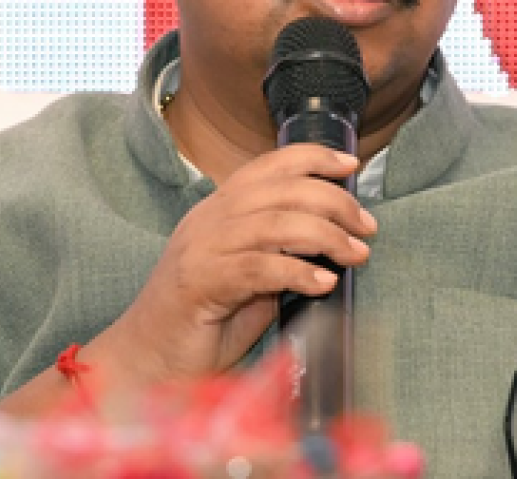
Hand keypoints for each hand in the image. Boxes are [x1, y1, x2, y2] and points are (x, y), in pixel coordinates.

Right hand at [89, 144, 375, 383]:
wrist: (150, 358)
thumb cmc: (205, 320)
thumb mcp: (251, 275)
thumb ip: (282, 251)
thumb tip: (337, 240)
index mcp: (219, 208)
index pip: (269, 165)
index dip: (313, 157)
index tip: (351, 164)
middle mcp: (209, 219)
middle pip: (281, 190)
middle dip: (333, 201)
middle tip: (366, 227)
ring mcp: (202, 249)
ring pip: (275, 223)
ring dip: (325, 236)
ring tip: (356, 255)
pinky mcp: (201, 284)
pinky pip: (259, 268)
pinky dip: (298, 272)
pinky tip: (323, 284)